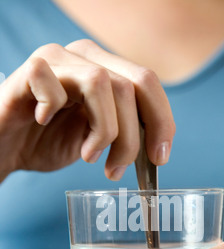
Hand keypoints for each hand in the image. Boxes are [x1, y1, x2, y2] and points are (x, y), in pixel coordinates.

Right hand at [0, 39, 174, 181]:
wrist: (7, 147)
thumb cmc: (49, 142)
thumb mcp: (97, 140)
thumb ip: (125, 133)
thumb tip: (157, 150)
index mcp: (107, 71)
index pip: (148, 83)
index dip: (162, 121)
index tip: (158, 159)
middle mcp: (85, 59)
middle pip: (132, 84)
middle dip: (134, 137)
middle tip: (118, 168)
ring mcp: (57, 61)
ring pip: (100, 82)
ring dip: (103, 131)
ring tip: (88, 157)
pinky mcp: (28, 73)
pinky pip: (49, 81)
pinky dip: (53, 108)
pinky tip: (44, 123)